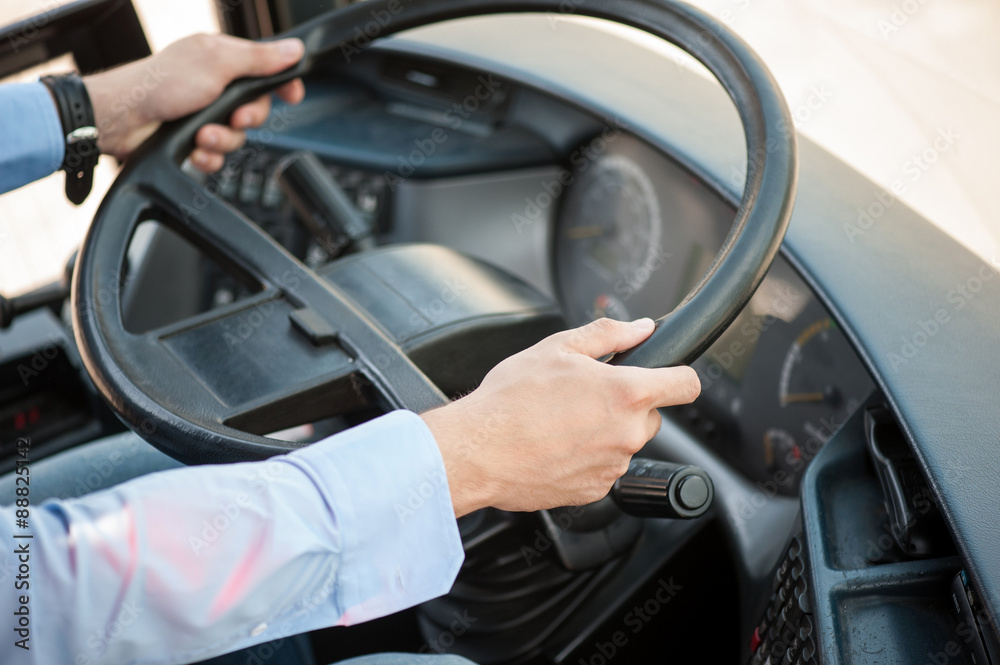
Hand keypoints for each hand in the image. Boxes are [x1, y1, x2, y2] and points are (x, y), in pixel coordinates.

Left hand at [83, 34, 306, 171]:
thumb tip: (294, 49)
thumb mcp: (217, 63)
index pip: (267, 70)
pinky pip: (217, 156)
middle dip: (245, 120)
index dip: (282, 84)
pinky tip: (194, 151)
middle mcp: (215, 85)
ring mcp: (204, 113)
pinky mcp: (192, 138)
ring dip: (222, 141)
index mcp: (222, 59)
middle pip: (256, 110)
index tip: (292, 96)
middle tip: (233, 118)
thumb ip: (259, 59)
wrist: (121, 120)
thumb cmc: (159, 85)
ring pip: (237, 137)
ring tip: (201, 136)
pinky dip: (207, 157)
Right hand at [421, 318, 701, 516]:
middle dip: (627, 404)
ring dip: (605, 431)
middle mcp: (627, 433)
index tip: (667, 375)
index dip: (679, 375)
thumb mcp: (557, 348)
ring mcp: (612, 466)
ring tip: (561, 422)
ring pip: (624, 442)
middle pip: (651, 415)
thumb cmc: (510, 400)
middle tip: (586, 396)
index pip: (686, 385)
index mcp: (627, 392)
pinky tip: (555, 445)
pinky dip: (587, 457)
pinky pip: (603, 467)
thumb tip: (640, 328)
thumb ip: (608, 334)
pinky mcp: (594, 490)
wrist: (477, 452)